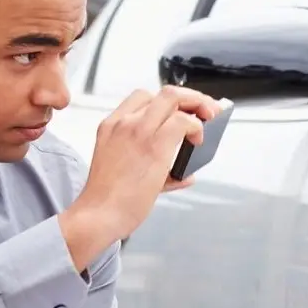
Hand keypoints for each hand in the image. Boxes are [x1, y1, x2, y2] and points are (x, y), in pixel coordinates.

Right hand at [59, 86, 221, 270]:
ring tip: (209, 119)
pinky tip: (198, 141)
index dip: (168, 102)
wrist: (98, 215)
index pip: (144, 98)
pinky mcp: (154, 145)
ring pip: (174, 98)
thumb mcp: (125, 173)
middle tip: (206, 110)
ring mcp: (137, 130)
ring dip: (199, 105)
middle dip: (191, 97)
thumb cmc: (108, 201)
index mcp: (112, 126)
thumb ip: (157, 170)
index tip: (182, 111)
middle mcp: (124, 123)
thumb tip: (184, 175)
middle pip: (164, 92)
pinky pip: (183, 121)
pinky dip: (196, 128)